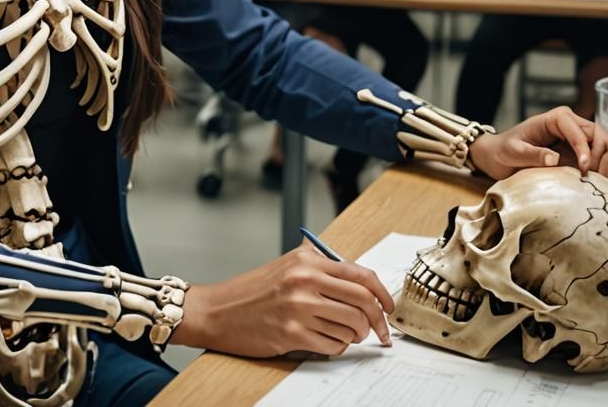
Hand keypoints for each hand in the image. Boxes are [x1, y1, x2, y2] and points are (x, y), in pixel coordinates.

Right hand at [173, 242, 393, 357]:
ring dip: (355, 336)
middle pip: (363, 301)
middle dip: (379, 321)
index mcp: (306, 261)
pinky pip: (333, 345)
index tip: (389, 307)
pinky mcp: (292, 333)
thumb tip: (358, 279)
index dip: (382, 293)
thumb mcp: (286, 266)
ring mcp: (299, 307)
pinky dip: (337, 346)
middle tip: (381, 331)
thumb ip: (319, 266)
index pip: (360, 274)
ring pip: (351, 326)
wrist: (219, 311)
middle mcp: (305, 281)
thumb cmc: (252, 291)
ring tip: (344, 334)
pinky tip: (325, 340)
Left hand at [468, 106, 607, 180]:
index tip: (584, 169)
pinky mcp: (579, 151)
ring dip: (606, 163)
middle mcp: (570, 124)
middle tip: (594, 178)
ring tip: (595, 181)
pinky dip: (603, 168)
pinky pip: (600, 156)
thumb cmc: (504, 150)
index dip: (585, 149)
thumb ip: (532, 154)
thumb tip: (554, 158)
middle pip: (600, 134)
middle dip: (602, 156)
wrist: (499, 156)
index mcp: (554, 118)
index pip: (579, 131)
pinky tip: (593, 182)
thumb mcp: (513, 152)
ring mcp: (577, 137)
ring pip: (606, 144)